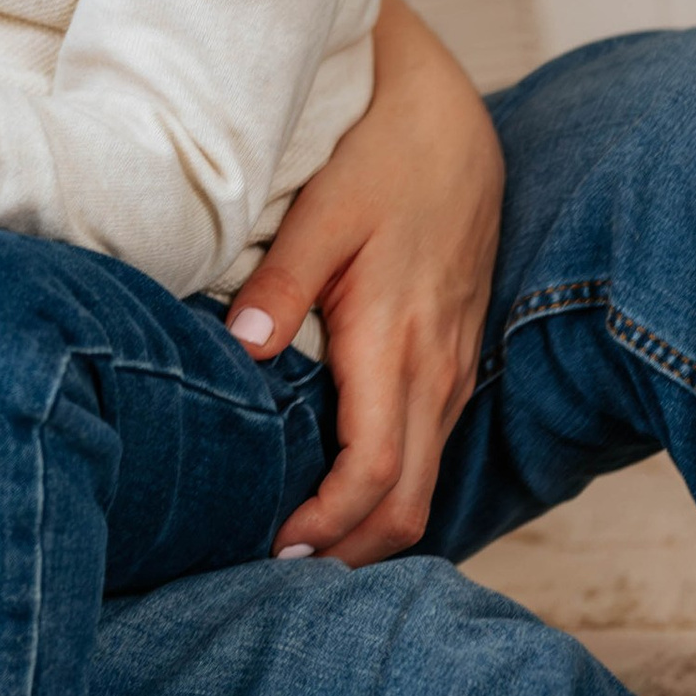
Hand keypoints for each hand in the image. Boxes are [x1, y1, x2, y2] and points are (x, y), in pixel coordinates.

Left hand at [233, 0, 503, 565]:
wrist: (452, 122)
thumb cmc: (382, 161)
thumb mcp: (325, 211)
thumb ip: (281, 283)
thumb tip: (242, 349)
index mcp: (400, 345)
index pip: (375, 476)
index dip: (328, 526)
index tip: (271, 548)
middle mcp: (437, 372)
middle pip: (407, 505)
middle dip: (348, 553)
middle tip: (273, 573)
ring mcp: (453, 370)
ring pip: (423, 483)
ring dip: (368, 526)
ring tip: (297, 545)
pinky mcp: (453, 360)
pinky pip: (428, 449)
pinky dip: (388, 488)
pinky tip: (337, 492)